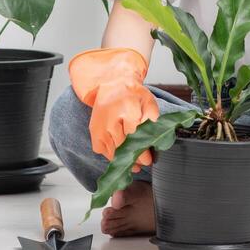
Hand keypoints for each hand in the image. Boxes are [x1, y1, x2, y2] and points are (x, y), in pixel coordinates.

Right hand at [68, 47, 159, 171]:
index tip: (148, 160)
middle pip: (122, 147)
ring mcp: (100, 126)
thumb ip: (152, 118)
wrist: (113, 83)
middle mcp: (111, 120)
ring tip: (133, 166)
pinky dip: (110, 155)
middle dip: (133, 159)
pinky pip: (101, 149)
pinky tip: (119, 156)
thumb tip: (155, 136)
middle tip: (143, 164)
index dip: (141, 152)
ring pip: (111, 151)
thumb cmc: (133, 93)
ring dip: (122, 161)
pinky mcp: (94, 130)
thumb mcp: (149, 101)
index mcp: (127, 110)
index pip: (134, 137)